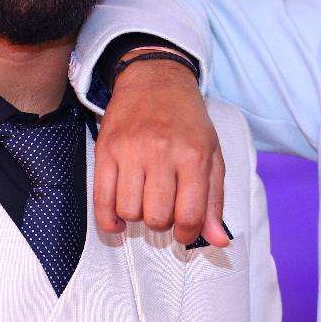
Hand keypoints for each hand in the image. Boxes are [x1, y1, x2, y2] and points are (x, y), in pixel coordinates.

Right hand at [93, 60, 230, 246]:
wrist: (155, 80)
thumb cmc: (188, 122)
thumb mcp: (212, 155)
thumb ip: (215, 201)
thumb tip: (218, 241)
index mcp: (194, 155)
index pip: (190, 215)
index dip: (187, 233)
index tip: (184, 231)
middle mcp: (162, 153)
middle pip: (156, 217)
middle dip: (162, 224)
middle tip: (164, 210)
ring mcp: (131, 151)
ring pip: (129, 212)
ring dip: (137, 218)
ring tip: (145, 203)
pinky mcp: (105, 150)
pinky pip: (101, 200)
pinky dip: (109, 220)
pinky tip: (119, 221)